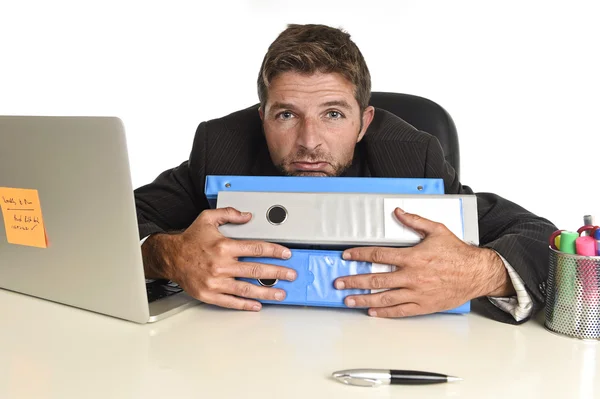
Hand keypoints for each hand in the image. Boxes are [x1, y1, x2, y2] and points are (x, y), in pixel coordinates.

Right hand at [142, 207, 296, 310]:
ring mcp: (216, 282)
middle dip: (277, 273)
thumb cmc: (190, 240)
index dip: (274, 251)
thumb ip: (228, 214)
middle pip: (256, 270)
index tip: (286, 254)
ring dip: (267, 292)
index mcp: (224, 246)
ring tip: (281, 293)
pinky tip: (257, 304)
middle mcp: (221, 265)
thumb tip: (247, 216)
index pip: (256, 249)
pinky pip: (231, 302)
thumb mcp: (207, 219)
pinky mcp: (209, 294)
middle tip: (291, 275)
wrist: (170, 258)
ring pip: (247, 288)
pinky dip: (245, 304)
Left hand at [334, 207, 512, 317]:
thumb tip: (398, 212)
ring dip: (363, 299)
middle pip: (376, 279)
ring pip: (384, 298)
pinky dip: (384, 313)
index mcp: (412, 257)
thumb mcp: (437, 230)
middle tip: (339, 282)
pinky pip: (400, 311)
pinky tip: (371, 312)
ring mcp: (416, 293)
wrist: (477, 273)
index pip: (378, 256)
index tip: (347, 256)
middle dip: (354, 281)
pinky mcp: (423, 305)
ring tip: (348, 300)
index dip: (359, 255)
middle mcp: (412, 276)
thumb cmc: (458, 253)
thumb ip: (415, 221)